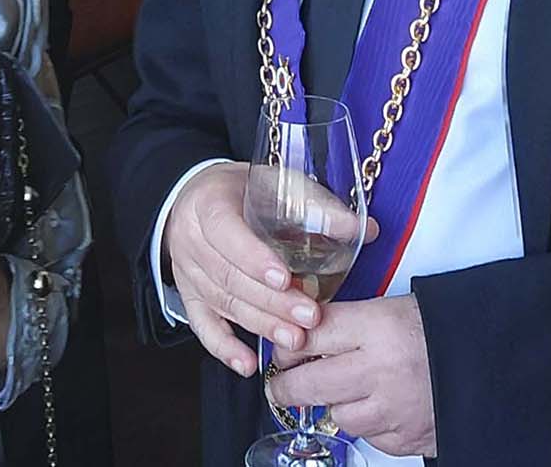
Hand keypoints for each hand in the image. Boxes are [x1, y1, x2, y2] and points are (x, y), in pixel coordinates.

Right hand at [161, 163, 324, 376]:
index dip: (254, 258)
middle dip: (271, 301)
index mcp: (208, 205)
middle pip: (228, 276)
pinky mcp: (190, 295)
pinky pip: (202, 326)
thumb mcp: (275, 186)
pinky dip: (224, 348)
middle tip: (309, 316)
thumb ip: (315, 207)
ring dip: (260, 324)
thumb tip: (363, 230)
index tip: (285, 278)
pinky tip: (248, 364)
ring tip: (296, 339)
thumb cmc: (242, 193)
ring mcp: (188, 271)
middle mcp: (191, 240)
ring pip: (222, 303)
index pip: (226, 233)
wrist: (199, 200)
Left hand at [268, 295, 435, 457]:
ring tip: (351, 390)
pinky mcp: (410, 437)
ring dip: (337, 406)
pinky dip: (369, 425)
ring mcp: (397, 409)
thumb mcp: (385, 311)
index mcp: (375, 328)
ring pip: (337, 416)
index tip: (282, 352)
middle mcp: (383, 370)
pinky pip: (370, 437)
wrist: (492, 361)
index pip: (306, 338)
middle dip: (286, 387)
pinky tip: (382, 406)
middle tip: (281, 385)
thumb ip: (340, 325)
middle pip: (308, 385)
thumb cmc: (436, 332)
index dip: (286, 347)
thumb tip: (296, 338)